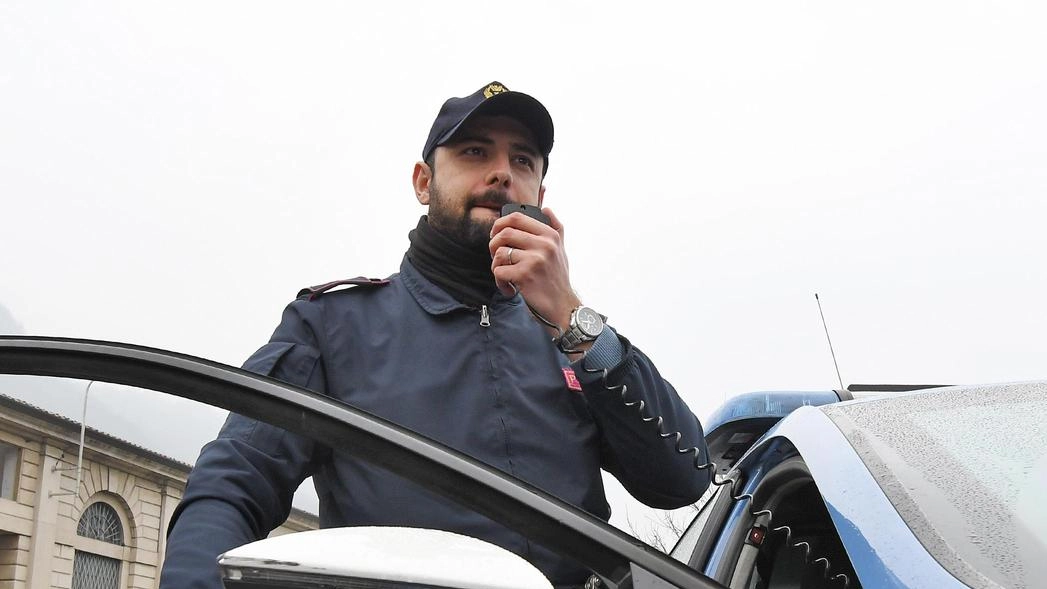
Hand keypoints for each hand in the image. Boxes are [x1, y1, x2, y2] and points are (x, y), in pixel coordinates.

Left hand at [489, 208, 580, 337]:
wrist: (563, 307)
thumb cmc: (558, 279)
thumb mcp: (561, 250)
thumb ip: (556, 228)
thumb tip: (546, 208)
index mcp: (550, 235)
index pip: (518, 217)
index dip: (500, 223)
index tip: (496, 234)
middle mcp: (544, 244)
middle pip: (504, 233)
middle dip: (493, 244)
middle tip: (496, 256)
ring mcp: (534, 259)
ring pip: (499, 253)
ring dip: (495, 266)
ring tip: (504, 275)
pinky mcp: (525, 275)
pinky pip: (499, 271)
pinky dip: (500, 282)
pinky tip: (509, 288)